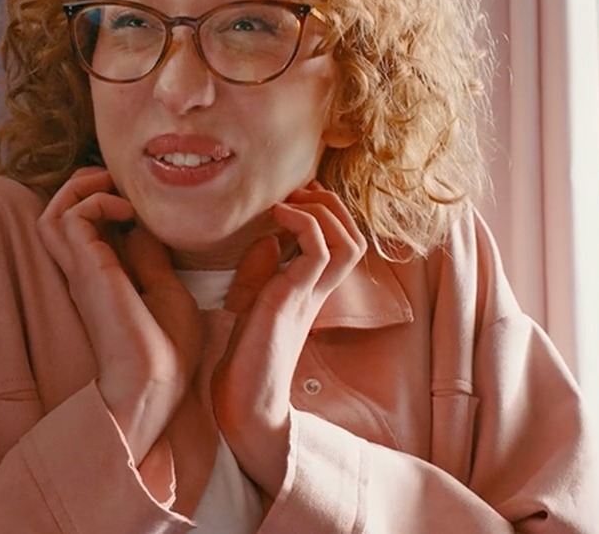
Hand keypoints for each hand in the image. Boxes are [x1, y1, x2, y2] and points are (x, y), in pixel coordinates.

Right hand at [37, 167, 201, 463]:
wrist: (155, 384)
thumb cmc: (165, 351)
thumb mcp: (167, 292)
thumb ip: (151, 259)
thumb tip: (143, 226)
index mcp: (101, 279)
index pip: (84, 228)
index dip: (105, 201)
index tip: (140, 202)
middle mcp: (83, 272)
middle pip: (57, 214)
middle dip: (84, 187)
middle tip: (120, 186)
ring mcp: (80, 270)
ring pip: (53, 211)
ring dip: (83, 189)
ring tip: (119, 192)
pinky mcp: (85, 269)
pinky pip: (71, 216)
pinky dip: (96, 200)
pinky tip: (127, 212)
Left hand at [214, 184, 365, 496]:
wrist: (244, 405)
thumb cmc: (243, 361)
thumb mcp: (250, 304)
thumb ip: (260, 272)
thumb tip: (266, 238)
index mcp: (310, 293)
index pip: (342, 245)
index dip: (327, 214)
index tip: (293, 199)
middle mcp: (317, 293)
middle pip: (355, 239)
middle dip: (332, 206)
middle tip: (298, 193)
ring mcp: (309, 296)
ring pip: (349, 242)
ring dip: (323, 211)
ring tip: (291, 202)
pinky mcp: (293, 299)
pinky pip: (319, 250)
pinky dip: (304, 224)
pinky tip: (277, 216)